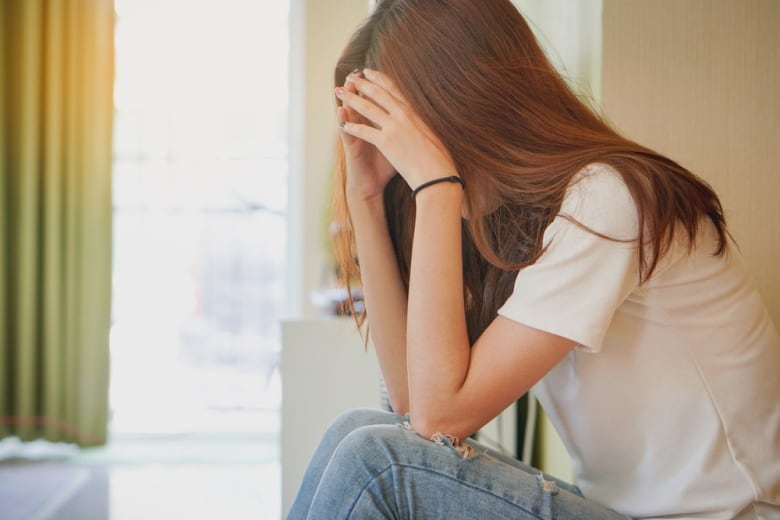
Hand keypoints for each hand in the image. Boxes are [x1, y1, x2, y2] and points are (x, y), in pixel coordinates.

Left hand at [336, 68, 457, 192]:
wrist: (437, 174)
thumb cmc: (439, 159)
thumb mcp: (432, 133)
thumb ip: (421, 123)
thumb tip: (421, 120)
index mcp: (414, 111)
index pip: (393, 89)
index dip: (379, 78)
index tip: (369, 72)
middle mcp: (404, 115)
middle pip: (378, 93)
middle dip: (361, 84)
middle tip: (350, 78)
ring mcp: (394, 127)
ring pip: (367, 108)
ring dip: (351, 99)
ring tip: (339, 93)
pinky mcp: (386, 142)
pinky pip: (364, 131)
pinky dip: (352, 127)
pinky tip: (342, 124)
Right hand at [337, 71, 395, 203]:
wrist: (372, 186)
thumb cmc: (386, 167)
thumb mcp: (399, 145)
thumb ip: (405, 132)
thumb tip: (423, 124)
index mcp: (378, 125)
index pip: (377, 101)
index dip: (378, 87)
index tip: (379, 72)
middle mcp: (365, 127)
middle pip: (362, 102)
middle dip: (361, 86)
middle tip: (359, 70)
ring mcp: (356, 136)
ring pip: (350, 114)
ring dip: (348, 98)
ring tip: (346, 84)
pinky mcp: (351, 147)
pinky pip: (346, 132)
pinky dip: (343, 120)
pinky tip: (340, 110)